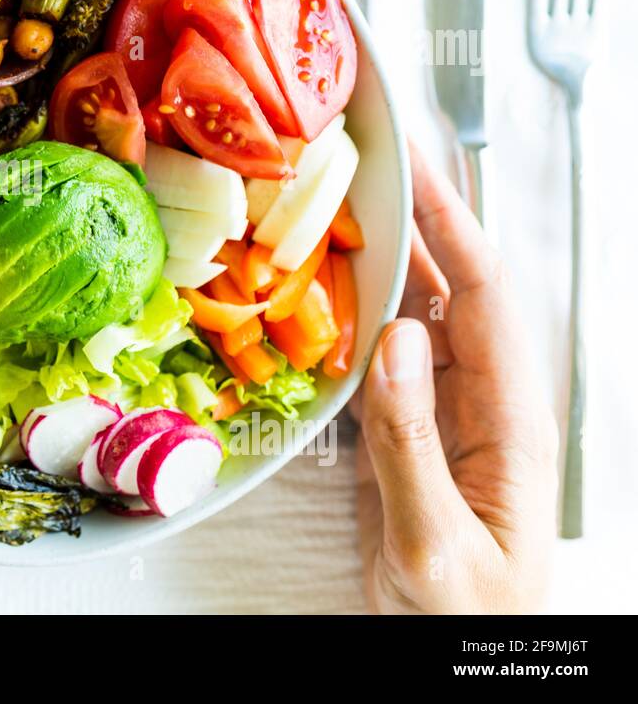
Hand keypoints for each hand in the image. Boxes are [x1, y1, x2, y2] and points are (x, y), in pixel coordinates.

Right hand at [354, 145, 557, 613]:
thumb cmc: (466, 620)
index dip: (450, 224)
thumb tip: (393, 341)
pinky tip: (310, 310)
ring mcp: (443, 418)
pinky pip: (376, 364)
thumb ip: (412, 444)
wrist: (455, 665)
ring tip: (318, 229)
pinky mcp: (408, 438)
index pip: (484, 295)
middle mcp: (481, 404)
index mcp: (510, 420)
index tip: (411, 167)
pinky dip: (343, 328)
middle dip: (403, 229)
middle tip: (345, 179)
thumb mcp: (434, 542)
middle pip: (444, 292)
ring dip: (367, 275)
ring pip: (407, 321)